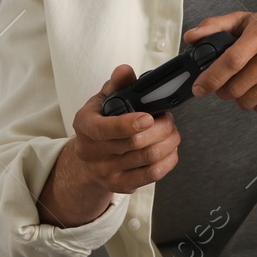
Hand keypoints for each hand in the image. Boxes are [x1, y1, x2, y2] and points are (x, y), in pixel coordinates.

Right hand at [38, 65, 182, 227]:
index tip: (149, 117)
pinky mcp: (120, 185)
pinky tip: (171, 149)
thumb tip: (124, 71)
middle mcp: (90, 152)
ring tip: (172, 131)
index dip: (129, 124)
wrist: (91, 156)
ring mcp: (105, 172)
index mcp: (84, 125)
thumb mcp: (104, 99)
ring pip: (148, 158)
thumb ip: (117, 84)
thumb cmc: (101, 122)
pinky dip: (169, 159)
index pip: (105, 129)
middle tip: (169, 118)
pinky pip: (152, 175)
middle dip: (161, 128)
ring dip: (168, 141)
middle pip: (135, 143)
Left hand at [183, 12, 256, 112]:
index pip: (231, 61)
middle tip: (226, 83)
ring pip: (247, 101)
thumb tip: (191, 37)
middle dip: (223, 90)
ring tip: (249, 82)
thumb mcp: (251, 21)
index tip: (199, 87)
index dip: (211, 77)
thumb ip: (218, 26)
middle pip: (236, 87)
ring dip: (241, 96)